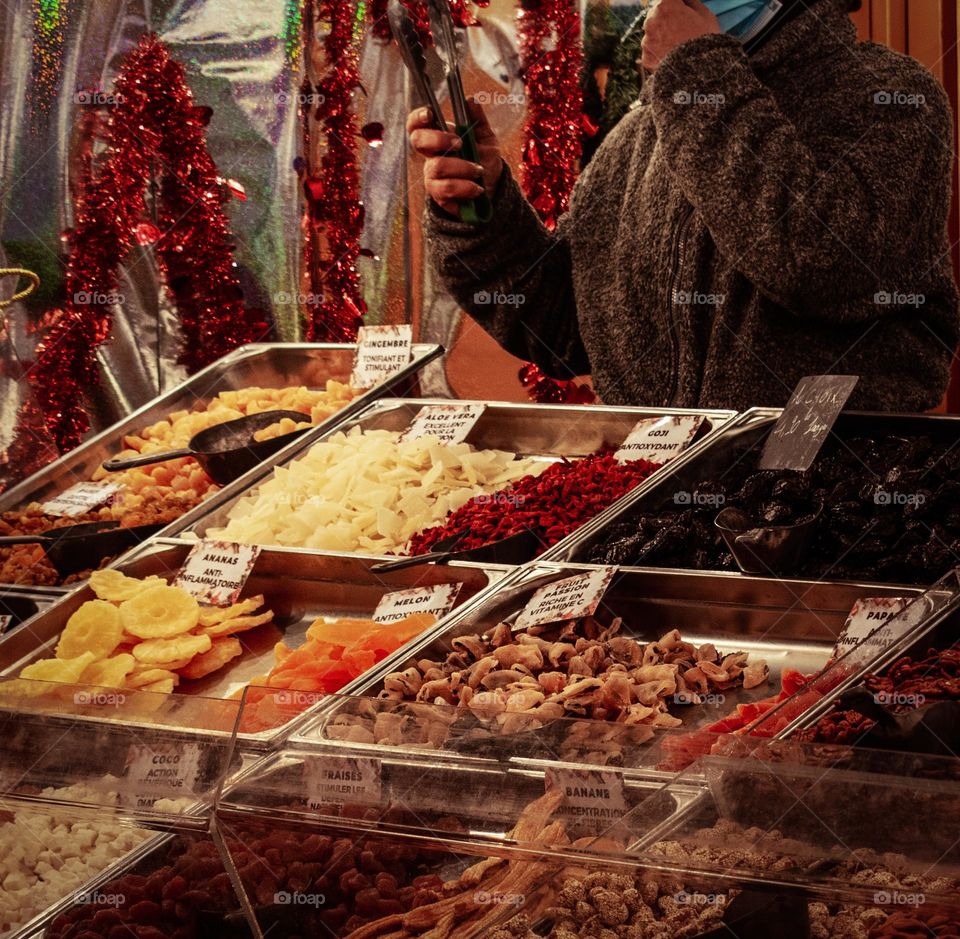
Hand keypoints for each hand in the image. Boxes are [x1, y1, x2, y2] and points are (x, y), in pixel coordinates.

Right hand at [407, 99, 502, 215]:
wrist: (492, 188)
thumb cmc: (484, 160)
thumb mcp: (486, 137)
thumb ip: (478, 120)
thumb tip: (471, 100)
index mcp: (438, 138)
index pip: (417, 125)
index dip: (417, 117)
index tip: (430, 113)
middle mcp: (431, 156)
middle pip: (418, 141)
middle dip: (439, 139)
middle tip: (461, 144)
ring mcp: (432, 176)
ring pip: (437, 166)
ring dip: (463, 167)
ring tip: (479, 171)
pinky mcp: (439, 196)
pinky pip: (446, 190)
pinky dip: (465, 187)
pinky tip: (476, 188)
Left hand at [641, 0, 719, 71]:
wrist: (700, 72)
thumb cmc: (705, 40)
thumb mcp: (704, 14)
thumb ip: (690, 2)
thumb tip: (683, 0)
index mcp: (664, 5)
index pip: (667, 0)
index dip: (676, 4)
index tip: (682, 10)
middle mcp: (651, 21)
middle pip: (656, 15)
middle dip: (666, 19)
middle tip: (680, 29)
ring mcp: (647, 41)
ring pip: (652, 35)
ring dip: (661, 37)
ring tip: (677, 46)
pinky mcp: (646, 58)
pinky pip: (651, 53)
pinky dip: (659, 54)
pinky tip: (672, 57)